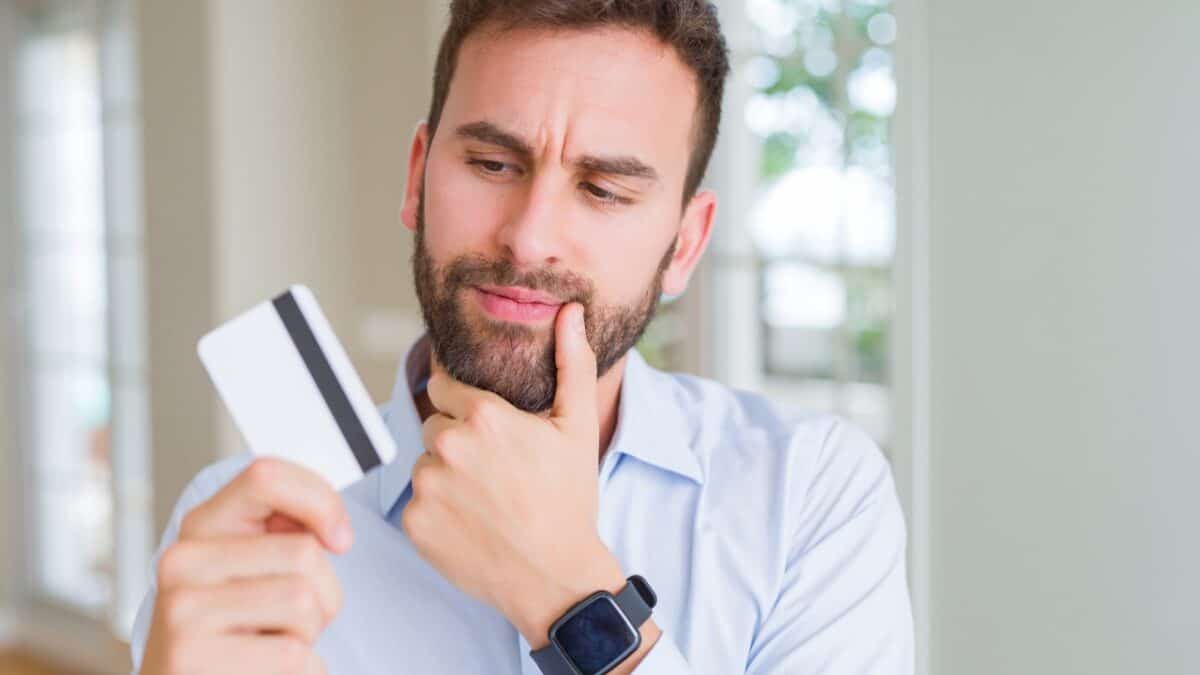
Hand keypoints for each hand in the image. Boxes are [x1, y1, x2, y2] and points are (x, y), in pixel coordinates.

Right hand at [139, 458, 353, 673]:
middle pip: (304, 553)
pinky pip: (296, 657)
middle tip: (289, 623)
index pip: (266, 476)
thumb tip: (333, 533)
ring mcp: (181, 612)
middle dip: (323, 595)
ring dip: (310, 636)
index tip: (339, 540)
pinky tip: (266, 674)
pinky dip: (306, 671)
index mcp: (200, 527)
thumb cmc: (236, 633)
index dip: (320, 501)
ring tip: (274, 647)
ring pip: (304, 604)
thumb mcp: (254, 572)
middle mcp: (182, 562)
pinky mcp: (191, 658)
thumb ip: (286, 536)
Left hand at [402, 303, 626, 646]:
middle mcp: (448, 444)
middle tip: (495, 471)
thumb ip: (570, 362)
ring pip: (424, 464)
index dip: (466, 407)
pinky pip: (417, 503)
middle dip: (457, 442)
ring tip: (486, 500)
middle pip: (433, 425)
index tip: (487, 432)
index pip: (443, 386)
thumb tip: (570, 313)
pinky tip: (471, 523)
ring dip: (446, 477)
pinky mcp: (414, 522)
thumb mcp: (577, 427)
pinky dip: (437, 512)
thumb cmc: (569, 500)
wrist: (554, 576)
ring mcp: (427, 485)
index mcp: (483, 414)